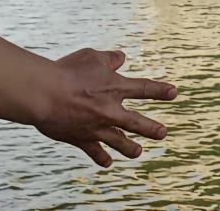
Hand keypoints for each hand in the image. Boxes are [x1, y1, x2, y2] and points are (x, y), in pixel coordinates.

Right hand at [33, 48, 177, 166]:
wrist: (45, 94)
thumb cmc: (67, 71)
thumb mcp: (91, 56)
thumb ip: (109, 58)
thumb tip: (121, 58)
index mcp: (115, 87)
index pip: (143, 88)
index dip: (160, 90)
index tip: (174, 93)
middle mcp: (110, 110)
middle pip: (137, 122)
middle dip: (152, 128)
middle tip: (162, 132)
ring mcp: (97, 127)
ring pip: (120, 141)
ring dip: (130, 148)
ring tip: (139, 152)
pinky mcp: (81, 139)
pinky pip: (94, 152)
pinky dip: (101, 158)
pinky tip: (107, 163)